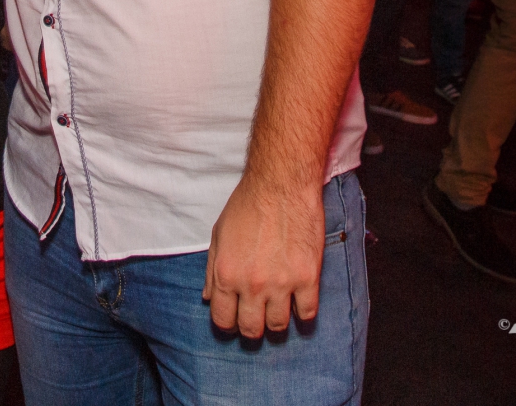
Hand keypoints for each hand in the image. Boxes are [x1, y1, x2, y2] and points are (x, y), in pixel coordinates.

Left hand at [203, 175, 324, 338]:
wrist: (281, 185)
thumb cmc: (247, 205)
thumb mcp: (218, 235)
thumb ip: (211, 270)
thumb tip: (208, 298)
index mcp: (225, 274)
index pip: (223, 320)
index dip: (228, 324)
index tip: (235, 320)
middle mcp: (251, 285)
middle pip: (251, 329)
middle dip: (252, 328)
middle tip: (257, 318)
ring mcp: (281, 284)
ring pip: (279, 325)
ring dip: (277, 321)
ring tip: (278, 309)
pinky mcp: (308, 278)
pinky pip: (307, 313)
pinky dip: (302, 313)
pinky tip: (299, 303)